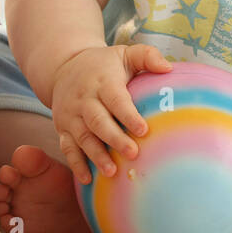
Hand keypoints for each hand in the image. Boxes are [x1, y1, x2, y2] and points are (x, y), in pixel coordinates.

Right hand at [49, 43, 172, 183]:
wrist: (63, 67)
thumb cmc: (103, 64)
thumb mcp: (123, 53)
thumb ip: (146, 56)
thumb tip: (168, 67)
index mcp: (102, 82)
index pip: (115, 99)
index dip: (128, 114)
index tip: (143, 129)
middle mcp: (84, 100)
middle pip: (98, 121)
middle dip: (114, 139)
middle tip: (132, 154)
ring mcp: (71, 116)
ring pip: (83, 137)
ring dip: (96, 155)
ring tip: (111, 171)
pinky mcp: (63, 128)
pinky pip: (67, 148)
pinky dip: (75, 164)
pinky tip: (87, 179)